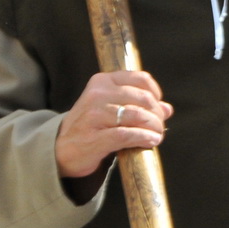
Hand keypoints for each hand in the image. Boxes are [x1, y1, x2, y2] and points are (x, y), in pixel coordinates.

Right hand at [54, 70, 172, 178]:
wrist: (60, 148)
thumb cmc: (91, 126)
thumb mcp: (111, 108)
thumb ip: (138, 105)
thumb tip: (168, 109)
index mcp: (102, 82)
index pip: (140, 78)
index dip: (155, 92)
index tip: (158, 106)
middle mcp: (97, 95)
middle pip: (143, 99)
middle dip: (157, 114)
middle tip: (159, 126)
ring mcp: (93, 116)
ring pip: (137, 116)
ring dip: (154, 127)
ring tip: (158, 135)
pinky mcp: (94, 137)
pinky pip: (127, 134)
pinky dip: (144, 138)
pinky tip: (151, 141)